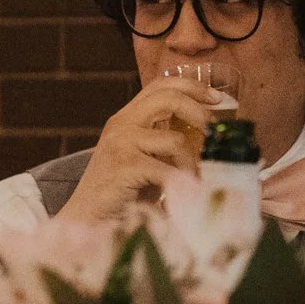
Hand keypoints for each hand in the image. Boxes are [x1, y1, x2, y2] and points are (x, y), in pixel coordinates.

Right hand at [55, 78, 225, 223]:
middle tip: (217, 132)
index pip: (160, 85)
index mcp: (127, 118)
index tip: (216, 98)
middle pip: (169, 98)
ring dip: (193, 163)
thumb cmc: (121, 193)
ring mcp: (121, 143)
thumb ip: (163, 143)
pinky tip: (185, 192)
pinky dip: (183, 182)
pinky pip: (168, 170)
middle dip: (200, 113)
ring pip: (175, 140)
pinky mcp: (125, 166)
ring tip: (196, 179)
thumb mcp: (143, 158)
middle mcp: (122, 124)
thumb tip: (208, 137)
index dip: (191, 86)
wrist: (86, 218)